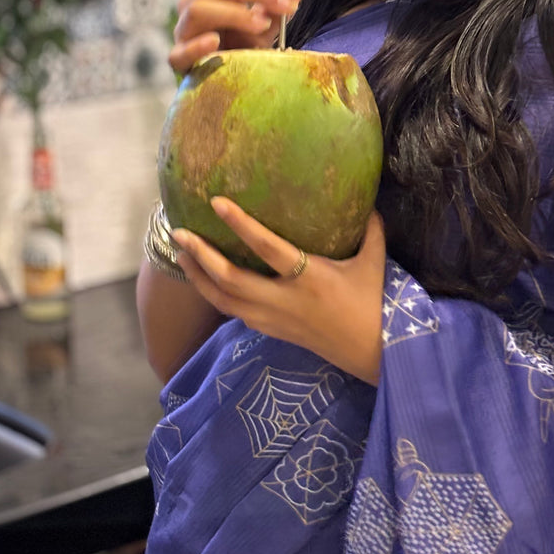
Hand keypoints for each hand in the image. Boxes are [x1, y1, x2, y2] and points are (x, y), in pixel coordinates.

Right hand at [169, 0, 302, 74]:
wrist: (229, 79)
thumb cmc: (245, 45)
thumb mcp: (267, 24)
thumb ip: (280, 6)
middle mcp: (195, 1)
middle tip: (283, 4)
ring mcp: (184, 29)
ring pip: (198, 8)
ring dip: (234, 13)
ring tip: (261, 24)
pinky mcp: (178, 58)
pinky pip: (179, 51)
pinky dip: (197, 45)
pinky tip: (214, 42)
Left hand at [169, 199, 386, 385]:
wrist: (372, 354)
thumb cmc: (374, 303)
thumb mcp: (375, 262)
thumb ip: (371, 229)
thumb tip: (370, 198)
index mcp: (311, 279)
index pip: (269, 249)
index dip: (242, 225)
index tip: (217, 203)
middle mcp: (286, 300)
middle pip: (232, 280)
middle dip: (202, 257)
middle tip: (179, 233)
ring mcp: (274, 320)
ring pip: (225, 301)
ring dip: (199, 278)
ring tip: (181, 254)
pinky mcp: (272, 331)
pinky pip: (235, 312)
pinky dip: (216, 295)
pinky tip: (206, 280)